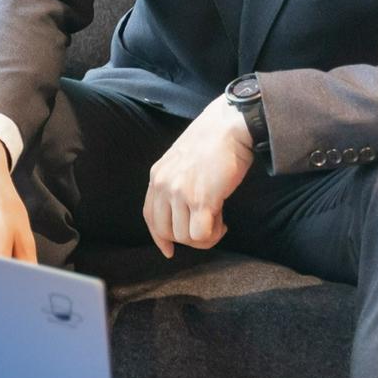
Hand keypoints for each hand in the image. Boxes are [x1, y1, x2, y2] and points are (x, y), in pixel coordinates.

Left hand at [142, 96, 253, 257]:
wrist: (228, 128)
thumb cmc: (211, 143)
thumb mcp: (180, 161)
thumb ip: (174, 183)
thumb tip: (181, 211)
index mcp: (156, 176)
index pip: (149, 217)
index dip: (159, 237)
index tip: (168, 250)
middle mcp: (163, 185)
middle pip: (166, 231)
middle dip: (188, 238)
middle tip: (207, 227)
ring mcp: (180, 193)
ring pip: (185, 237)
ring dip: (204, 236)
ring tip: (217, 220)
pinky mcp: (201, 200)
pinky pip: (201, 234)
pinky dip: (213, 235)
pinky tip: (223, 221)